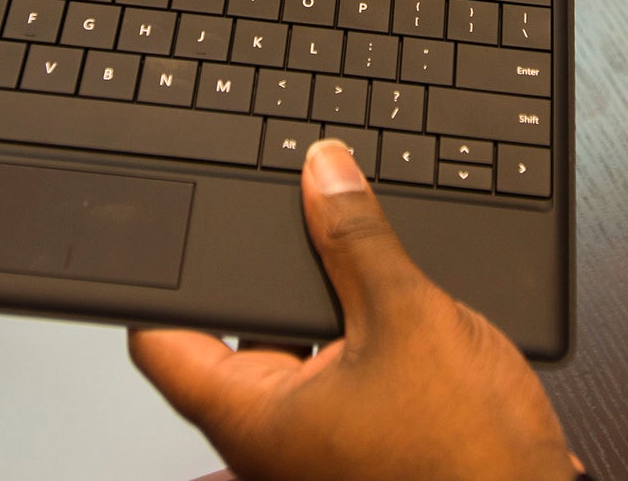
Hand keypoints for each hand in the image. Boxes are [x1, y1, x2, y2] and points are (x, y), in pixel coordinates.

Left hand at [130, 140, 578, 480]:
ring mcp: (315, 448)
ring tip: (361, 269)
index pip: (161, 342)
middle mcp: (271, 443)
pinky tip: (393, 310)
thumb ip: (358, 238)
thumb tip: (323, 175)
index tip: (178, 230)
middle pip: (235, 339)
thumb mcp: (408, 317)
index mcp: (253, 419)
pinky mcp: (359, 446)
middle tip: (300, 222)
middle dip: (268, 278)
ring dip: (321, 309)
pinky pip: (335, 376)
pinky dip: (353, 336)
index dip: (163, 279)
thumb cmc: (466, 456)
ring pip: (293, 356)